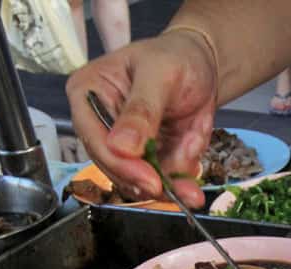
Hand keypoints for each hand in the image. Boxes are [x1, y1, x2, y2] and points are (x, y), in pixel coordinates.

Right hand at [66, 29, 217, 207]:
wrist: (202, 63)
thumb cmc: (174, 56)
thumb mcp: (160, 74)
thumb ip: (141, 110)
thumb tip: (121, 145)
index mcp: (88, 93)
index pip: (94, 138)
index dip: (120, 164)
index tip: (149, 180)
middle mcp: (99, 123)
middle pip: (113, 165)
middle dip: (147, 180)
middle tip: (174, 191)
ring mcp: (123, 145)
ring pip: (138, 180)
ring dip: (169, 181)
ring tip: (192, 177)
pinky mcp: (146, 159)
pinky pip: (161, 180)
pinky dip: (180, 181)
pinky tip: (193, 175)